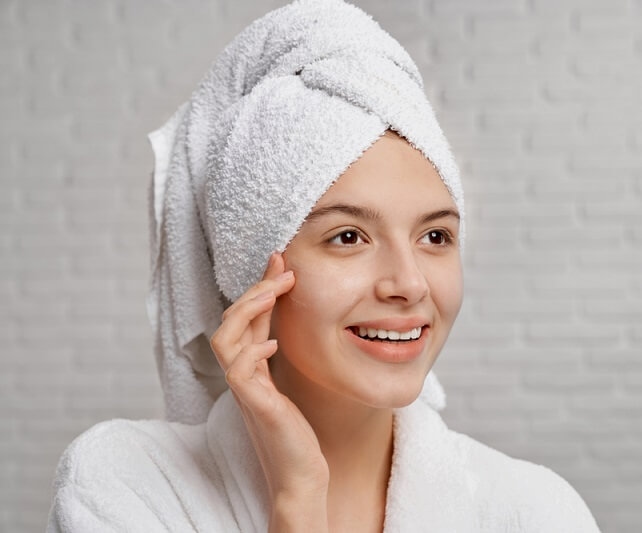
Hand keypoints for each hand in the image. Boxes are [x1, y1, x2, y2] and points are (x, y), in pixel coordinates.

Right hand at [210, 253, 328, 530]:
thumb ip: (281, 356)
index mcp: (250, 367)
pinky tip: (275, 342)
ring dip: (248, 310)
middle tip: (281, 267)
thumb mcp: (289, 383)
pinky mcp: (255, 406)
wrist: (300, 473)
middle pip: (230, 321)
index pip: (246, 318)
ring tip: (275, 290)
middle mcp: (242, 375)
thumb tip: (287, 322)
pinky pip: (240, 372)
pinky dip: (254, 351)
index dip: (259, 287)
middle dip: (253, 290)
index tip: (279, 261)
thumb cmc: (296, 430)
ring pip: (225, 340)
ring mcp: (245, 390)